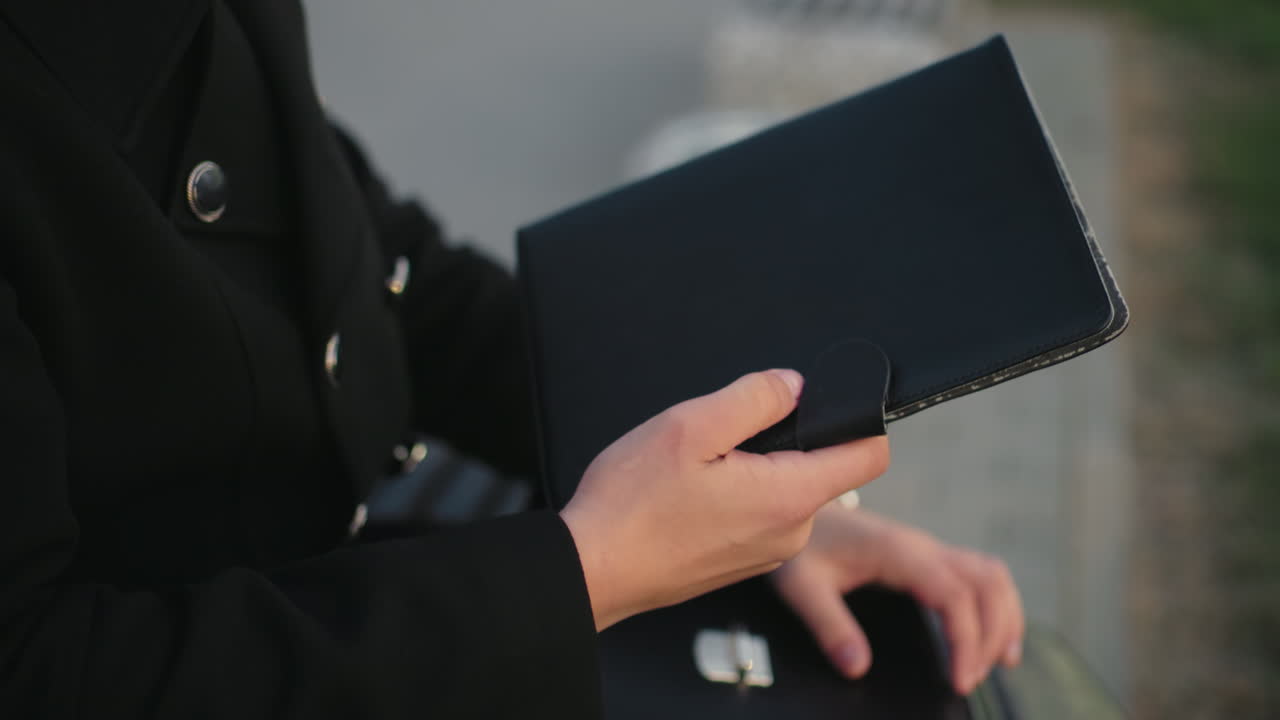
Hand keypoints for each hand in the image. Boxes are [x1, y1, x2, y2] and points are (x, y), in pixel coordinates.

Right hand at [560, 370, 890, 630]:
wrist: (592, 570)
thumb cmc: (632, 505)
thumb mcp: (691, 426)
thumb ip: (755, 398)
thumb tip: (794, 386)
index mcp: (789, 497)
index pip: (870, 455)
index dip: (855, 418)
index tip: (819, 403)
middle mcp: (790, 533)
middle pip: (821, 468)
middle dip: (783, 441)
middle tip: (719, 438)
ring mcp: (766, 553)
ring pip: (784, 489)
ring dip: (752, 468)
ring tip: (695, 470)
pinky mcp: (741, 562)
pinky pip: (758, 514)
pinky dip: (734, 495)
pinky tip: (688, 495)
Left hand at [771, 506, 1023, 694]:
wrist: (796, 504)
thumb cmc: (801, 545)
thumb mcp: (801, 586)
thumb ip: (828, 625)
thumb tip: (857, 667)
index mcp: (898, 551)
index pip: (954, 595)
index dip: (967, 639)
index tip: (960, 679)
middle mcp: (922, 546)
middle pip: (987, 583)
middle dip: (992, 633)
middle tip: (971, 678)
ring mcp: (928, 548)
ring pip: (990, 575)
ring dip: (1004, 616)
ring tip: (999, 662)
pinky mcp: (926, 556)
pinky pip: (978, 574)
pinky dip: (996, 604)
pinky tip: (992, 635)